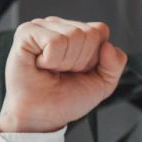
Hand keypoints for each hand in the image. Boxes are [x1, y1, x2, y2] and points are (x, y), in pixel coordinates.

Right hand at [0, 16, 127, 132]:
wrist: (42, 116)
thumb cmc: (64, 99)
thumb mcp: (102, 83)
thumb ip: (115, 64)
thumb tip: (108, 46)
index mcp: (76, 32)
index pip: (100, 30)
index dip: (94, 57)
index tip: (79, 71)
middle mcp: (59, 26)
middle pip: (89, 33)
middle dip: (80, 61)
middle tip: (63, 72)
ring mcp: (42, 27)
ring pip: (73, 35)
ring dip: (65, 62)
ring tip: (51, 70)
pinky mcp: (26, 33)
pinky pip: (54, 41)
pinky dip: (51, 60)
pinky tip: (41, 65)